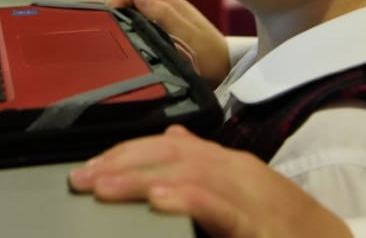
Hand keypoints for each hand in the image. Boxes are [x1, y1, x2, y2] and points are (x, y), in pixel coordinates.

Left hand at [68, 125, 352, 237]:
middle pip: (172, 154)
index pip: (167, 146)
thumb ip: (203, 164)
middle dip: (122, 163)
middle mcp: (236, 171)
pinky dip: (188, 199)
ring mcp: (250, 195)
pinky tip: (158, 199)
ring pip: (190, 174)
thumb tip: (171, 138)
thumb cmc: (284, 223)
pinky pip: (220, 208)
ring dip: (141, 178)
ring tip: (103, 186)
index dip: (124, 153)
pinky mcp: (260, 227)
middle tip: (81, 178)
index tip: (88, 168)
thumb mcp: (241, 188)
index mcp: (226, 163)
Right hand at [107, 0, 230, 86]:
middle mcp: (172, 7)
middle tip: (107, 25)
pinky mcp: (173, 31)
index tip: (108, 14)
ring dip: (127, 16)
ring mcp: (173, 18)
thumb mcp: (189, 37)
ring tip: (115, 33)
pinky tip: (132, 41)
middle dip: (120, 5)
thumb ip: (166, 16)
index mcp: (174, 4)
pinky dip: (135, 26)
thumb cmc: (212, 58)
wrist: (229, 73)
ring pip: (142, 8)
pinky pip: (148, 21)